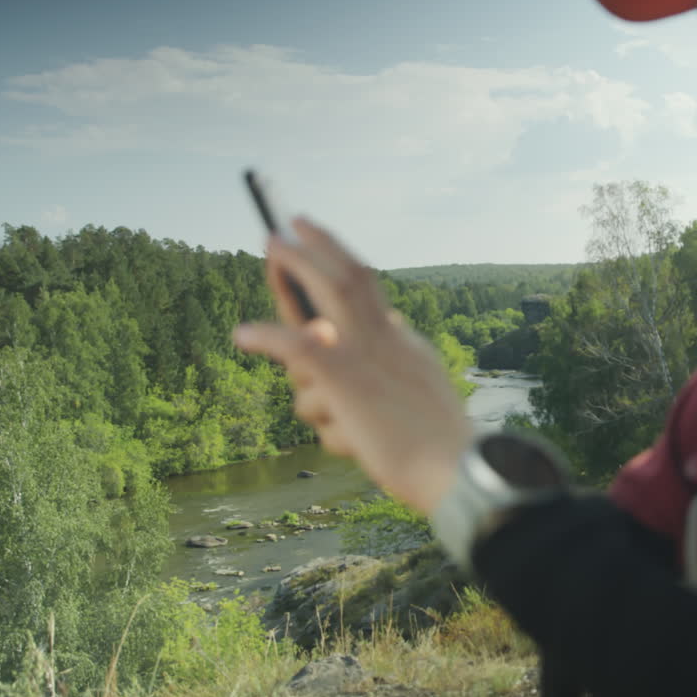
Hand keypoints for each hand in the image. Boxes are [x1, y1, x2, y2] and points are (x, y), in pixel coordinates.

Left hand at [233, 218, 469, 514]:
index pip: (367, 290)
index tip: (316, 241)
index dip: (337, 260)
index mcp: (403, 344)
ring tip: (341, 422)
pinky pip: (295, 347)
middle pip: (343, 280)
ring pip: (310, 336)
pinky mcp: (345, 378)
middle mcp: (386, 339)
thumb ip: (397, 363)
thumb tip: (387, 333)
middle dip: (311, 250)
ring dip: (306, 382)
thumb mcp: (420, 394)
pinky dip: (267, 337)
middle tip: (283, 228)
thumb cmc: (437, 447)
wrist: (454, 469)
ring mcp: (365, 354)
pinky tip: (242, 334)